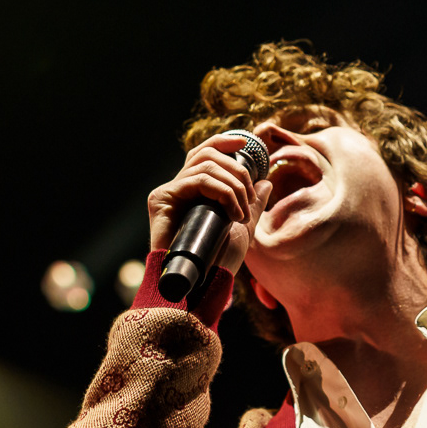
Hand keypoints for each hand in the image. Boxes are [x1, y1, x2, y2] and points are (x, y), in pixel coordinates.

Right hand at [148, 134, 272, 275]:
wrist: (203, 285)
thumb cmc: (220, 261)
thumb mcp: (243, 227)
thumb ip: (252, 204)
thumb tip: (265, 181)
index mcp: (193, 191)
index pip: (204, 153)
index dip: (223, 141)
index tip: (245, 143)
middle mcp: (177, 188)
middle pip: (206, 153)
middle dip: (237, 170)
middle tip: (250, 197)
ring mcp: (168, 193)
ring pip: (205, 165)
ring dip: (233, 185)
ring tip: (242, 212)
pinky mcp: (161, 200)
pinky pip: (197, 180)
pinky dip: (222, 192)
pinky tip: (233, 214)